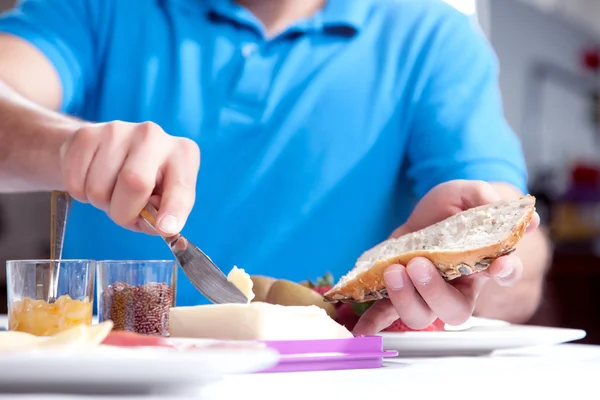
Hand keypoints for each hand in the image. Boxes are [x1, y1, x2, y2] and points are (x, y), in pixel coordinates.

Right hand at [59, 121, 199, 234]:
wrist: (104, 151)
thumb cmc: (144, 183)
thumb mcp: (163, 199)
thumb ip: (164, 214)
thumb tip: (162, 225)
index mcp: (183, 153)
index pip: (180, 186)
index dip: (174, 210)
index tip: (166, 228)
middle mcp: (153, 135)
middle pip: (134, 183)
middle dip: (124, 212)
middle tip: (124, 215)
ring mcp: (118, 130)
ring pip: (100, 188)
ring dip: (101, 203)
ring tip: (110, 192)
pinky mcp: (86, 134)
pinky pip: (76, 182)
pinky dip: (81, 194)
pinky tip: (93, 180)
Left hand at [353, 180, 539, 333]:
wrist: (426, 213)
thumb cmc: (453, 207)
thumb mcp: (468, 193)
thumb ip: (485, 198)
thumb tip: (527, 217)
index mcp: (483, 263)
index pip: (505, 274)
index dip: (505, 272)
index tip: (498, 265)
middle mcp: (458, 286)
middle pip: (454, 310)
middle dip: (435, 292)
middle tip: (419, 265)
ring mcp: (426, 291)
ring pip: (422, 314)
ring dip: (405, 298)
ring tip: (393, 271)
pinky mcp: (399, 289)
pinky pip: (387, 312)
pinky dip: (376, 322)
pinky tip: (362, 330)